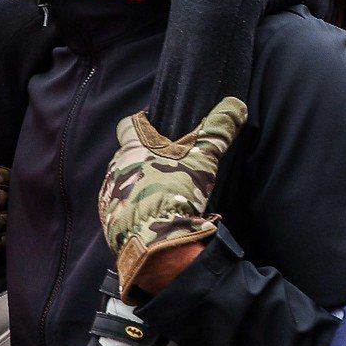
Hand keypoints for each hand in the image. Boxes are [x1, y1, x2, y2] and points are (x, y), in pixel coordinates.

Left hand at [99, 97, 247, 296]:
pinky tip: (152, 213)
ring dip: (137, 182)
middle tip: (168, 163)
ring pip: (123, 181)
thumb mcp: (203, 158)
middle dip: (144, 156)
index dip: (141, 122)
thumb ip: (219, 129)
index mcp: (133, 148)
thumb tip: (238, 104)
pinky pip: (119, 206)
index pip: (128, 124)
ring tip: (161, 191)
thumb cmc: (177, 191)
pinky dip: (133, 206)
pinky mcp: (108, 219)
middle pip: (127, 154)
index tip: (153, 124)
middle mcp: (115, 168)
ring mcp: (108, 195)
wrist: (156, 241)